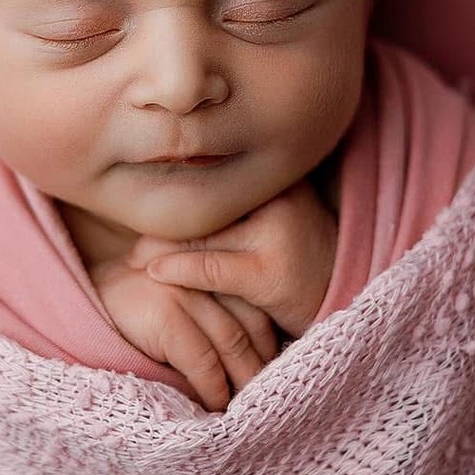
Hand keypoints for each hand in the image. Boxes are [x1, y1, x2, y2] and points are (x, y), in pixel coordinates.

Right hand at [88, 254, 279, 411]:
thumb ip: (212, 316)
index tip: (274, 370)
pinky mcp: (163, 314)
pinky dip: (214, 388)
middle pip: (249, 322)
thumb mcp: (181, 304)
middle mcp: (197, 270)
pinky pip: (203, 359)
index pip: (254, 302)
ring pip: (232, 341)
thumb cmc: (135, 315)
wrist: (77, 310)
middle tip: (267, 395)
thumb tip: (255, 364)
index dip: (268, 341)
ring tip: (248, 406)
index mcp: (205, 261)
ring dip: (243, 380)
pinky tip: (215, 405)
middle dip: (261, 364)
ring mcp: (180, 290)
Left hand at [125, 177, 337, 337]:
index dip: (177, 184)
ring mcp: (277, 233)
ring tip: (132, 258)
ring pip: (200, 236)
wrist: (346, 300)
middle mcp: (280, 197)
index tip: (142, 190)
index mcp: (278, 178)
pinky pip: (209, 266)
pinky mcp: (270, 272)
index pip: (216, 174)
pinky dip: (177, 270)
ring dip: (159, 249)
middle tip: (129, 232)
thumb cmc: (301, 260)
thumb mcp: (275, 220)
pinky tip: (154, 273)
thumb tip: (183, 182)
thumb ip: (241, 204)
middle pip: (205, 205)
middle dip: (162, 222)